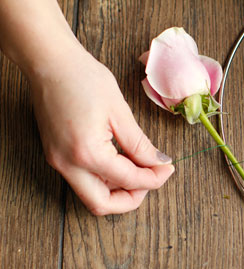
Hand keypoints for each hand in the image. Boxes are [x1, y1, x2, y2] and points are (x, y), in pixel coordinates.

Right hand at [30, 47, 173, 214]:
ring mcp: (58, 162)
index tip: (168, 169)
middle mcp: (67, 165)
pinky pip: (83, 180)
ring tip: (139, 168)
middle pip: (102, 205)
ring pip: (91, 196)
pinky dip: (105, 179)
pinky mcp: (56, 156)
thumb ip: (141, 144)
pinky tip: (122, 162)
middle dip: (132, 199)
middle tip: (152, 180)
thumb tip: (160, 163)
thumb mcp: (120, 112)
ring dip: (118, 190)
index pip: (129, 180)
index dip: (154, 179)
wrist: (50, 62)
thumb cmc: (83, 78)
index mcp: (87, 153)